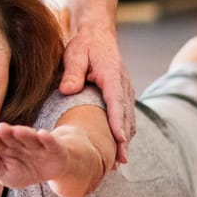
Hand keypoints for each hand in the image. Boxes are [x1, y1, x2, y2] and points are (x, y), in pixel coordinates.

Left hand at [0, 123, 69, 189]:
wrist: (51, 168)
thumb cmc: (22, 168)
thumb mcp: (3, 170)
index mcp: (4, 146)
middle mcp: (19, 142)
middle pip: (11, 138)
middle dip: (5, 134)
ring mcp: (37, 145)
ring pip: (29, 138)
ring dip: (23, 134)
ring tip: (16, 130)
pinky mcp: (54, 149)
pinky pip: (50, 143)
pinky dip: (47, 139)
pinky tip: (43, 134)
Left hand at [60, 19, 134, 166]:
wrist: (98, 34)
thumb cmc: (85, 44)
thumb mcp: (75, 54)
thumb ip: (72, 72)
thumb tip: (67, 90)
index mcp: (113, 76)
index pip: (117, 102)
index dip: (118, 122)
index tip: (119, 140)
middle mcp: (124, 86)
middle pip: (126, 116)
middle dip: (124, 140)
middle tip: (119, 161)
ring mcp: (126, 92)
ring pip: (129, 119)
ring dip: (125, 140)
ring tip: (118, 162)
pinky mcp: (122, 96)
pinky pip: (126, 117)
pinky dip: (124, 133)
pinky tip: (117, 148)